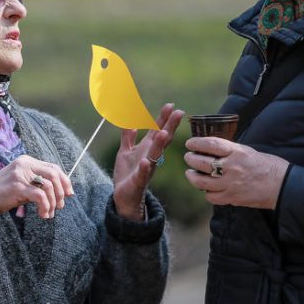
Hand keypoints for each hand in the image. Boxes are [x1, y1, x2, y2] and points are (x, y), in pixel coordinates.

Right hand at [0, 155, 72, 218]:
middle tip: (60, 206)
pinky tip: (43, 215)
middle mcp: (25, 164)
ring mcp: (21, 174)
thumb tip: (60, 191)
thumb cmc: (2, 193)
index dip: (64, 180)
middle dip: (61, 192)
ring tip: (49, 213)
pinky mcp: (17, 186)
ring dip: (52, 203)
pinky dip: (45, 207)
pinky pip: (40, 196)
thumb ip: (37, 183)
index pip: (53, 167)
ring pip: (48, 187)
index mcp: (27, 161)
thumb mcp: (22, 183)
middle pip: (53, 175)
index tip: (69, 194)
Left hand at [112, 104, 183, 219]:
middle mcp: (150, 157)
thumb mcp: (125, 152)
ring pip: (155, 155)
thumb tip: (130, 122)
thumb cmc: (127, 174)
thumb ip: (128, 137)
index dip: (163, 118)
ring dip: (159, 144)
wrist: (124, 197)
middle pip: (161, 140)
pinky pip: (142, 174)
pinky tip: (145, 161)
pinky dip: (144, 168)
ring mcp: (146, 169)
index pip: (157, 130)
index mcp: (146, 149)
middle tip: (179, 113)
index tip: (171, 105)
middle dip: (169, 126)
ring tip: (164, 132)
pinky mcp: (138, 181)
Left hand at [184, 137, 289, 208]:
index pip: (211, 144)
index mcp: (238, 152)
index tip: (190, 143)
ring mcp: (231, 184)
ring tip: (191, 173)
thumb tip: (211, 148)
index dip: (197, 143)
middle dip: (191, 159)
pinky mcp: (232, 198)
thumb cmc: (268, 166)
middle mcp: (232, 168)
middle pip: (202, 163)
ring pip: (201, 182)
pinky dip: (206, 192)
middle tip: (188, 157)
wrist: (283, 186)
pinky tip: (207, 188)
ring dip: (192, 176)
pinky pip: (211, 197)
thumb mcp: (248, 151)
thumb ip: (230, 150)